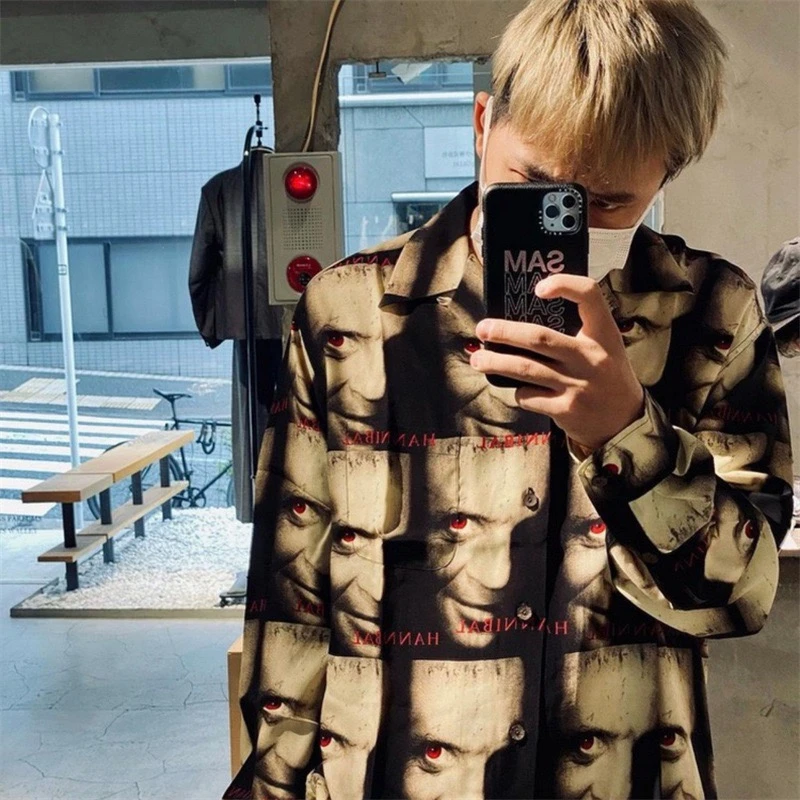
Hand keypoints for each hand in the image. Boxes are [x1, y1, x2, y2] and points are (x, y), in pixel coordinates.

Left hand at [471, 274, 644, 451]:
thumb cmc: (606, 378)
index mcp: (604, 334)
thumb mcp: (604, 348)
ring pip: (525, 369)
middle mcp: (591, 357)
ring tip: (478, 359)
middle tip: (483, 329)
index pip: (589, 296)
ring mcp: (578, 385)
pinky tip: (517, 389)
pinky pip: (529, 396)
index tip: (539, 287)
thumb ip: (576, 333)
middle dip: (504, 332)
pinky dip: (517, 392)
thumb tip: (524, 324)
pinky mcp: (566, 410)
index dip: (564, 284)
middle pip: (539, 338)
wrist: (626, 423)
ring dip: (496, 363)